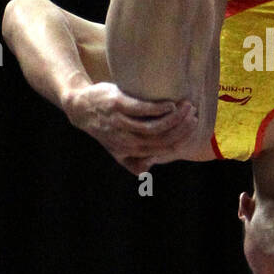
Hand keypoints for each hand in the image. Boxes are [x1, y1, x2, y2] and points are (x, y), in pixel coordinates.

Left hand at [64, 81, 198, 173]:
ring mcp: (121, 122)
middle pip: (161, 138)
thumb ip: (131, 161)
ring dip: (175, 117)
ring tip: (187, 105)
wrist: (80, 108)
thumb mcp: (115, 149)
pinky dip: (159, 108)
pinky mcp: (117, 105)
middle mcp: (126, 139)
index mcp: (130, 151)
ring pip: (154, 125)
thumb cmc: (103, 128)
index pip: (163, 149)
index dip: (181, 139)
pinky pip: (142, 109)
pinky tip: (170, 104)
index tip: (193, 126)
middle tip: (193, 114)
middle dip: (182, 127)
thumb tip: (148, 169)